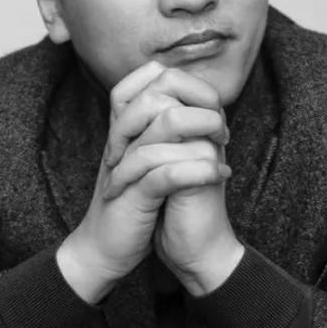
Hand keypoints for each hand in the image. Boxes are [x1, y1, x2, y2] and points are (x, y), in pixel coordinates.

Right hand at [57, 61, 231, 303]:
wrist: (104, 251)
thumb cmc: (131, 206)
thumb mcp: (147, 162)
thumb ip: (164, 133)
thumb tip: (201, 106)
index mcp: (125, 127)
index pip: (149, 76)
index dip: (188, 82)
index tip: (213, 107)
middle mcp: (122, 138)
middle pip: (159, 91)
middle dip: (201, 103)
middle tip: (221, 130)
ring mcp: (126, 164)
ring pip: (167, 123)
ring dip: (206, 131)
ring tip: (223, 148)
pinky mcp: (134, 195)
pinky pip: (167, 171)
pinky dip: (200, 170)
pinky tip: (220, 175)